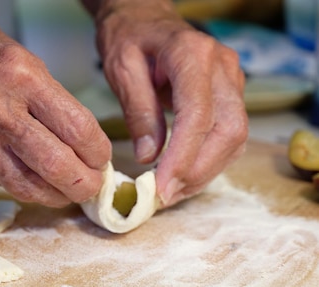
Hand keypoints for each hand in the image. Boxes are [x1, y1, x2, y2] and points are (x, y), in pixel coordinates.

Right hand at [0, 9, 111, 206]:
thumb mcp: (16, 53)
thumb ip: (46, 92)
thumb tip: (77, 133)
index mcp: (20, 75)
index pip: (77, 127)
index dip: (98, 150)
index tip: (102, 156)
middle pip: (56, 165)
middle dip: (84, 183)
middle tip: (93, 183)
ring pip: (29, 186)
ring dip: (57, 196)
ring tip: (70, 192)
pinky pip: (3, 182)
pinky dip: (28, 189)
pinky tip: (39, 185)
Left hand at [92, 1, 247, 206]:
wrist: (144, 18)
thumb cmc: (130, 38)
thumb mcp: (122, 69)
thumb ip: (138, 111)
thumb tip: (149, 156)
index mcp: (192, 55)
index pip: (198, 115)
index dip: (183, 157)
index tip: (161, 187)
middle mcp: (222, 67)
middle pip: (229, 130)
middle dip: (199, 171)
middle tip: (166, 196)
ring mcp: (231, 80)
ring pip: (235, 137)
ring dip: (206, 171)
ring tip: (172, 192)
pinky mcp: (230, 94)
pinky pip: (229, 134)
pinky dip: (209, 161)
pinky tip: (184, 176)